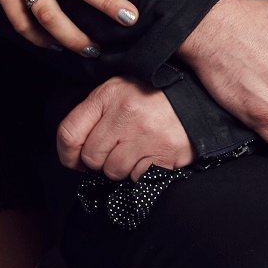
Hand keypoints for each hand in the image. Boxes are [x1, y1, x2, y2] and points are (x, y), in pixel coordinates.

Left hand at [57, 76, 193, 179]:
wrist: (200, 100)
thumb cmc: (155, 97)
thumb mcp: (121, 90)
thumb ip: (95, 113)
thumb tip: (74, 152)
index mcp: (109, 94)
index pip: (68, 133)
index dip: (67, 154)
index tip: (75, 160)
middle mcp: (126, 113)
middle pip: (91, 158)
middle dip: (101, 160)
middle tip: (118, 150)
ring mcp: (146, 134)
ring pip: (113, 171)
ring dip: (122, 168)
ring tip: (138, 150)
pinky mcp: (164, 152)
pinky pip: (137, 177)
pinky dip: (142, 171)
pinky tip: (152, 154)